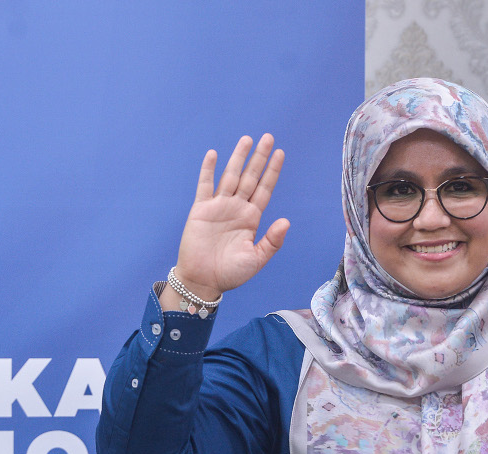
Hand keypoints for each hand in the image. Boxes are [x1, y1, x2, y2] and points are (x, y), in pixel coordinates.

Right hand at [172, 134, 288, 300]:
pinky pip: (205, 186)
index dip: (272, 171)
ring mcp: (218, 207)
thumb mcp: (256, 259)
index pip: (264, 189)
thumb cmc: (230, 274)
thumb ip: (272, 241)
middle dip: (259, 157)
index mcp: (251, 218)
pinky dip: (208, 170)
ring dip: (238, 158)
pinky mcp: (201, 210)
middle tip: (268, 137)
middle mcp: (236, 208)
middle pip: (250, 177)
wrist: (203, 281)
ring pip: (230, 176)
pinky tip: (213, 154)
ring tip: (247, 139)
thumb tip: (286, 221)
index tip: (280, 154)